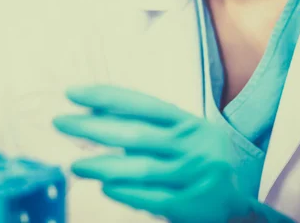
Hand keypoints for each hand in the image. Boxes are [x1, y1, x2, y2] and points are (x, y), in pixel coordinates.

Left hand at [53, 85, 293, 222]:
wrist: (239, 200)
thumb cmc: (199, 158)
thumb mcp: (181, 134)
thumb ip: (145, 125)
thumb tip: (94, 115)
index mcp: (189, 121)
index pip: (141, 103)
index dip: (105, 97)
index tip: (72, 93)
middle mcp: (192, 144)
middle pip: (135, 134)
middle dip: (92, 128)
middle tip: (60, 123)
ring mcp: (194, 175)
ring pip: (140, 168)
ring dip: (102, 165)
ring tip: (75, 165)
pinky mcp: (192, 206)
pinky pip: (151, 198)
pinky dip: (125, 192)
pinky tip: (104, 187)